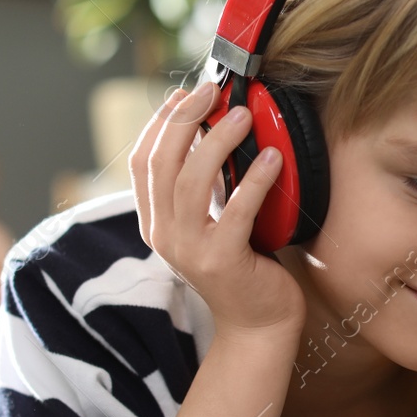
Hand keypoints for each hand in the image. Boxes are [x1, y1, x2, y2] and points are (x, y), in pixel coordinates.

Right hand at [129, 82, 306, 339]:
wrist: (257, 323)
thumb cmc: (241, 265)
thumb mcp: (211, 221)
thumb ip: (203, 186)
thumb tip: (213, 128)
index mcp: (155, 222)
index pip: (142, 162)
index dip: (159, 123)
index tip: (183, 94)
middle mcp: (164, 235)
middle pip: (163, 164)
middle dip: (185, 120)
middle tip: (213, 92)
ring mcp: (190, 250)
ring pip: (192, 183)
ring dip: (218, 142)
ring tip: (243, 116)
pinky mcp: (222, 262)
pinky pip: (236, 212)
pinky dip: (255, 180)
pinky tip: (273, 158)